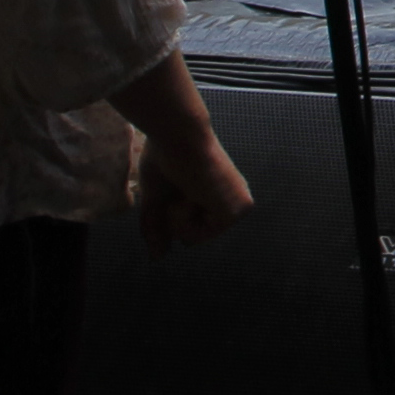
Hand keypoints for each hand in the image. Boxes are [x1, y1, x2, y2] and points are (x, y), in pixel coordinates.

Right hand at [132, 118, 254, 251]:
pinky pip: (194, 238)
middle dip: (173, 217)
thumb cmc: (165, 157)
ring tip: (186, 187)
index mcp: (222, 197)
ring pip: (192, 240)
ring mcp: (238, 208)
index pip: (190, 230)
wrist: (177, 136)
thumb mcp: (157, 198)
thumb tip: (158, 258)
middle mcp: (235, 203)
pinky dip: (181, 218)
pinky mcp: (234, 212)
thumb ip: (157, 228)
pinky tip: (190, 193)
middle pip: (191, 239)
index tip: (178, 184)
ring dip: (176, 217)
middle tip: (181, 186)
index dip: (171, 214)